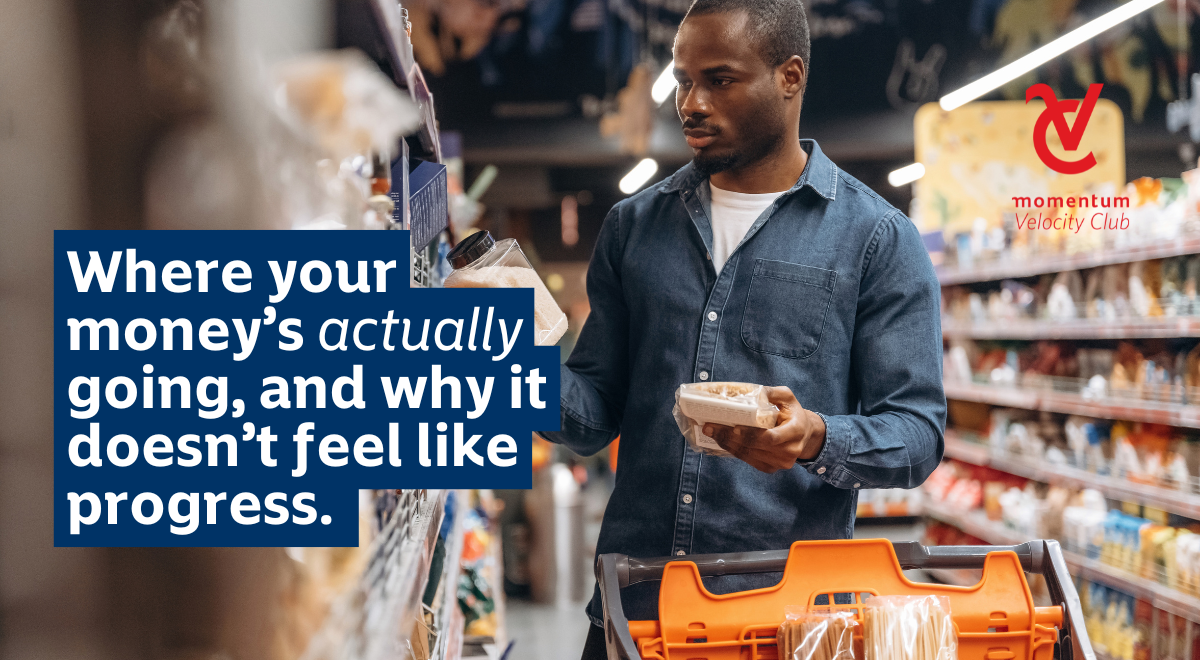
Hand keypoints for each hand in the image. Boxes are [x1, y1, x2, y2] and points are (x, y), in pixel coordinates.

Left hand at [702, 386, 825, 473]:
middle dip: (730, 438)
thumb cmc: (793, 412)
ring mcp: (781, 463)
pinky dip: (734, 451)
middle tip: (710, 427)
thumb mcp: (787, 397)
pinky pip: (749, 461)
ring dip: (728, 445)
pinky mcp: (772, 468)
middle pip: (755, 447)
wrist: (805, 433)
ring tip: (711, 433)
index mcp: (796, 431)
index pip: (770, 437)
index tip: (731, 426)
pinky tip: (722, 441)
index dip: (749, 434)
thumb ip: (772, 392)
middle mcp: (790, 450)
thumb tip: (752, 393)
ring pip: (749, 456)